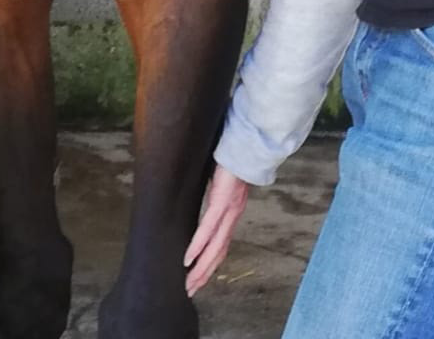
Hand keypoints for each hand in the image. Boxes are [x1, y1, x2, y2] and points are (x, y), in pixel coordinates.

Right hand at [184, 165, 250, 297]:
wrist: (245, 143)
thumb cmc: (230, 159)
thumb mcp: (221, 182)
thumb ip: (215, 195)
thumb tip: (203, 201)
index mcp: (232, 213)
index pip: (221, 245)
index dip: (210, 263)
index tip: (197, 277)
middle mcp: (232, 216)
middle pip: (219, 253)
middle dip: (204, 273)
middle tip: (190, 290)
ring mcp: (229, 211)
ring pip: (215, 247)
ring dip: (201, 267)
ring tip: (188, 282)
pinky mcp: (223, 202)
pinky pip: (208, 229)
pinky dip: (198, 246)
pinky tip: (188, 258)